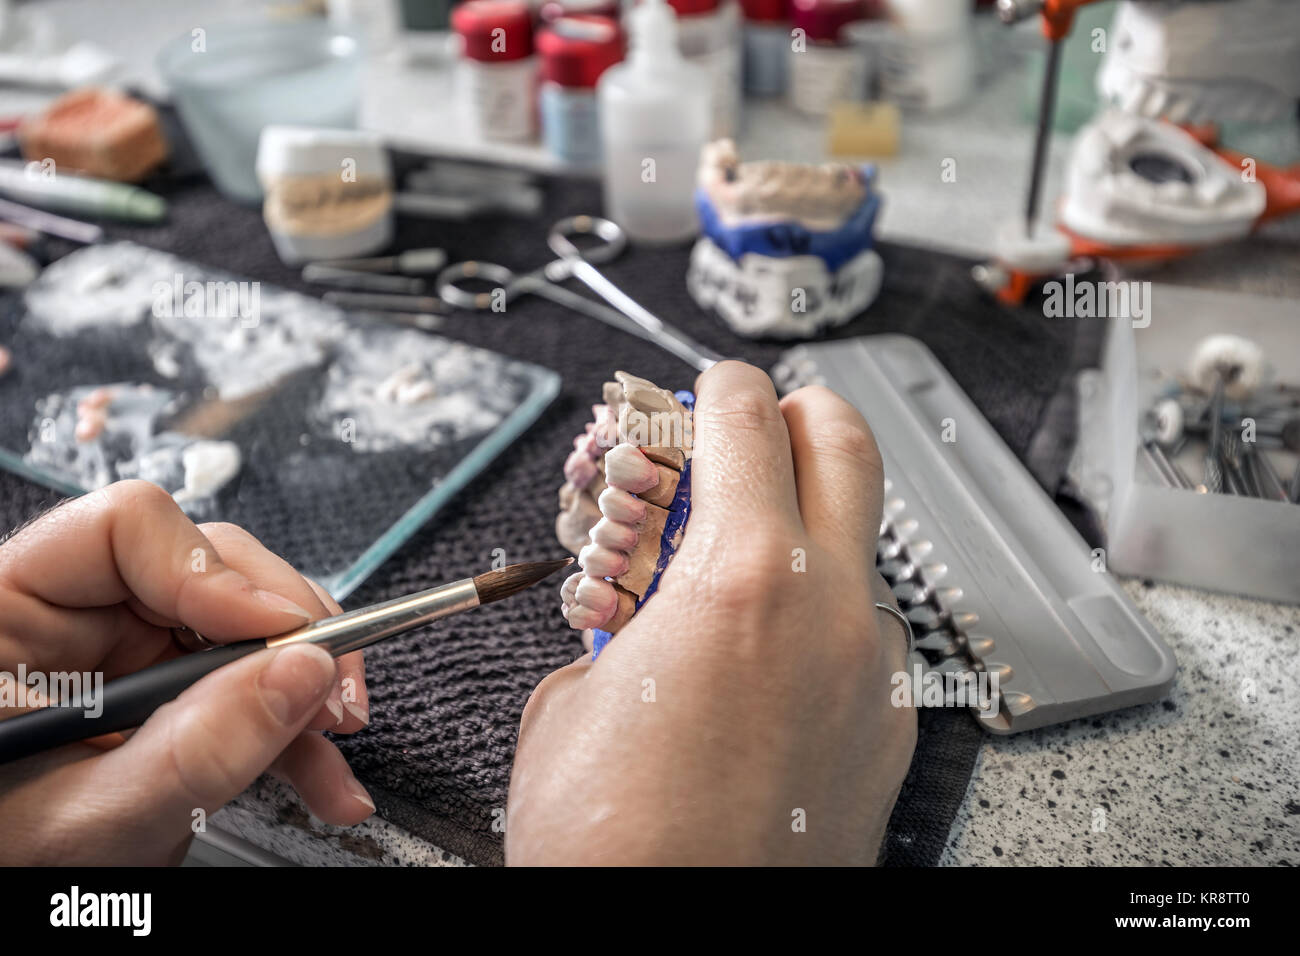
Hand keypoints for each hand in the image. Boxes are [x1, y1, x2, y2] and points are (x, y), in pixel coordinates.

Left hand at [0, 480, 373, 864]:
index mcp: (15, 610)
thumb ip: (191, 749)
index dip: (214, 572)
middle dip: (287, 631)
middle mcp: (77, 615)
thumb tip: (299, 673)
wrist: (12, 887)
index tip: (280, 633)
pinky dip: (293, 728)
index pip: (126, 531)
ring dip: (304, 685)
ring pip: (246, 626)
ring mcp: (128, 653)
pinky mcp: (168, 694)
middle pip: (210, 567)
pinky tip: (321, 772)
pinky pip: (251, 684)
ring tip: (334, 740)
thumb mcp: (86, 815)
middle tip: (328, 689)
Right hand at [507, 362, 915, 864]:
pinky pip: (861, 635)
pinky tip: (761, 670)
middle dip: (797, 418)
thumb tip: (641, 601)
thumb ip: (621, 616)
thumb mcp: (572, 698)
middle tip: (752, 434)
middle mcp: (830, 610)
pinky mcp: (890, 725)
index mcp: (742, 578)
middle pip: (848, 444)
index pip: (748, 417)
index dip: (721, 384)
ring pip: (858, 548)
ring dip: (805, 535)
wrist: (672, 937)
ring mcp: (873, 669)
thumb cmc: (613, 842)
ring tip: (738, 582)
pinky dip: (817, 622)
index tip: (712, 386)